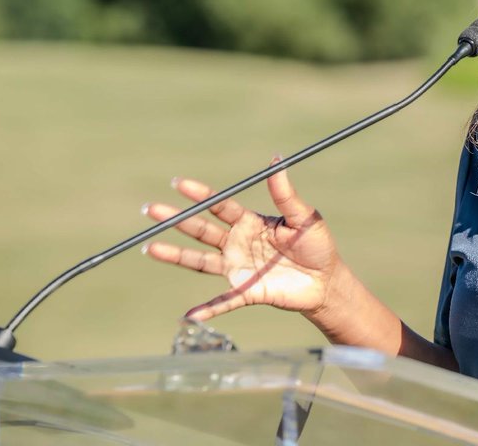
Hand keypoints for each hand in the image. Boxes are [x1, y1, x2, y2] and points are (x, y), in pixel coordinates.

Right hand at [143, 160, 341, 321]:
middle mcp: (238, 244)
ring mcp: (238, 268)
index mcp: (250, 222)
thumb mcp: (304, 217)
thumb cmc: (317, 245)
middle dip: (177, 220)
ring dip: (176, 255)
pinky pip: (224, 301)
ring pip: (201, 261)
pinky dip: (208, 309)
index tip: (179, 183)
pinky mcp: (246, 291)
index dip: (201, 195)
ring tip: (150, 248)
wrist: (327, 280)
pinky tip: (190, 316)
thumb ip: (285, 194)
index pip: (220, 206)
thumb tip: (277, 161)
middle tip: (151, 209)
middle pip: (202, 230)